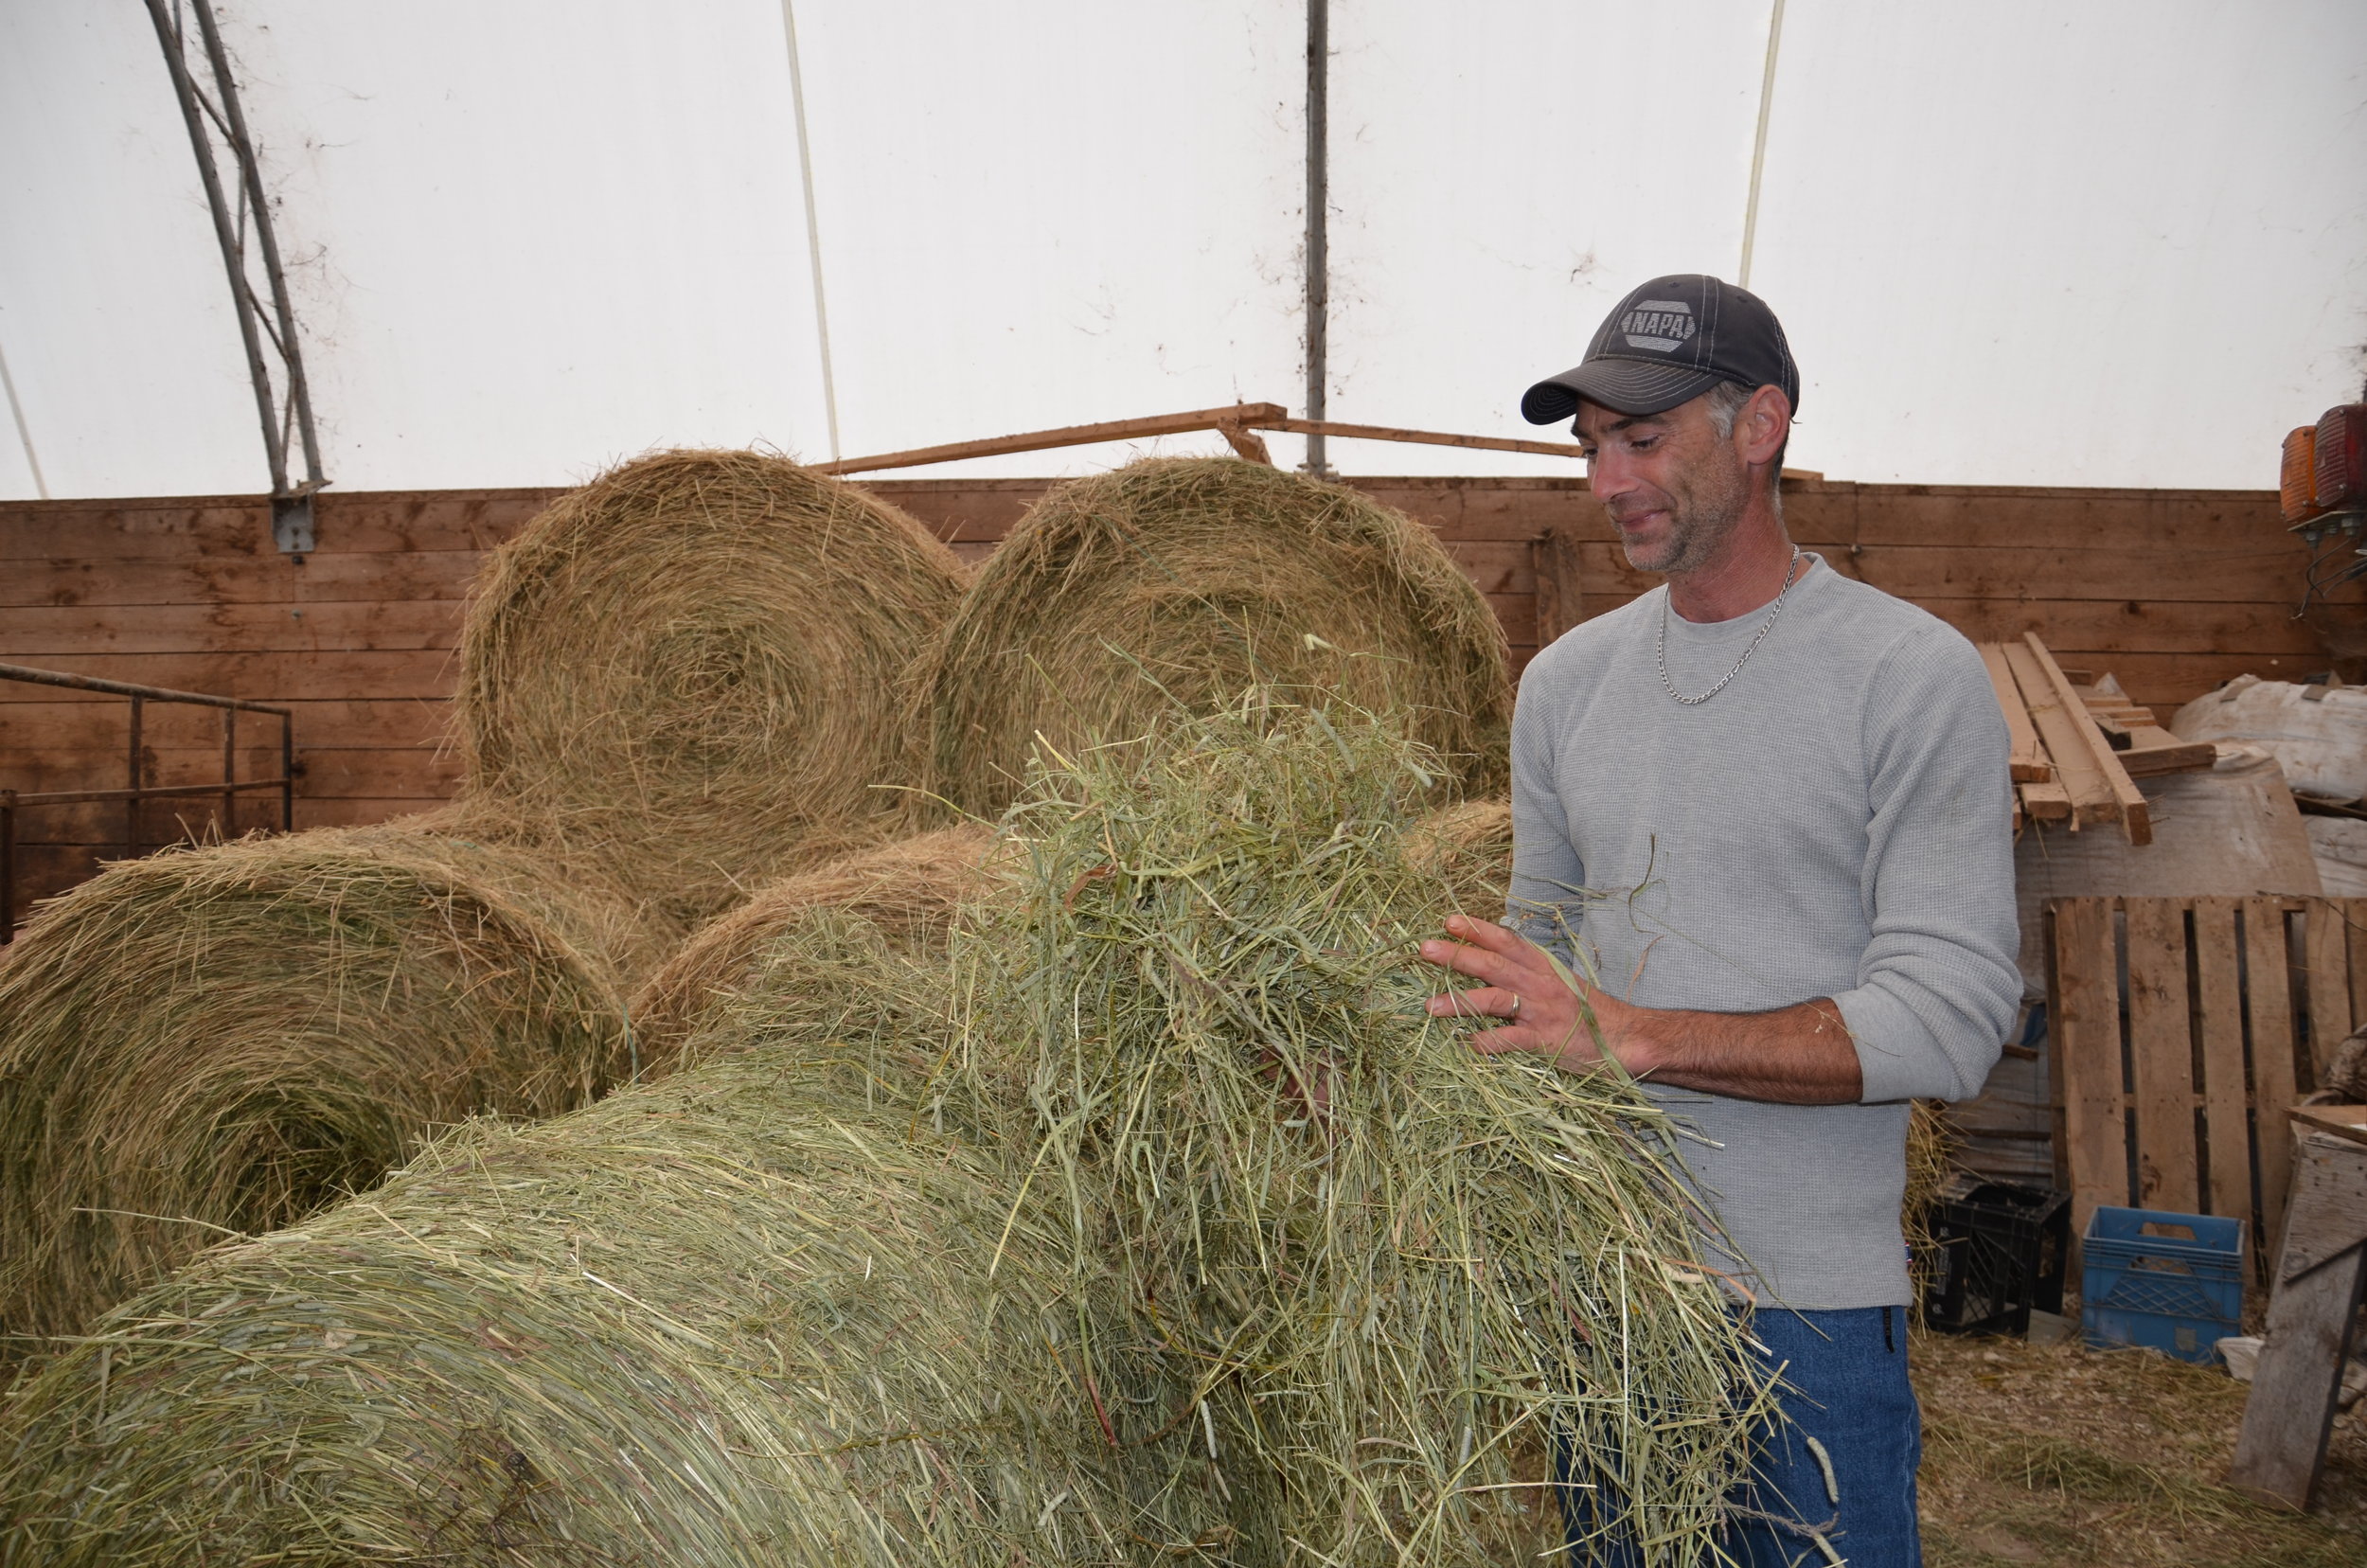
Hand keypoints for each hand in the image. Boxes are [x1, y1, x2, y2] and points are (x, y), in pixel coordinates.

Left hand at [1417, 914, 1653, 1074]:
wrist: (1625, 1037)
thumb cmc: (1587, 1010)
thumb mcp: (1560, 980)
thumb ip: (1528, 970)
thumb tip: (1492, 959)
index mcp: (1543, 967)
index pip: (1507, 941)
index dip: (1478, 930)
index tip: (1450, 920)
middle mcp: (1539, 984)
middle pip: (1492, 964)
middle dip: (1457, 955)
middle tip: (1425, 948)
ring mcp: (1541, 1013)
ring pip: (1494, 1000)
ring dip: (1459, 1002)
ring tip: (1429, 1006)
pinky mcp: (1545, 1042)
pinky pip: (1509, 1041)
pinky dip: (1486, 1042)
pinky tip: (1465, 1043)